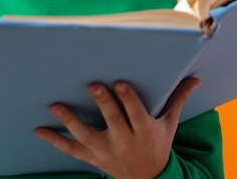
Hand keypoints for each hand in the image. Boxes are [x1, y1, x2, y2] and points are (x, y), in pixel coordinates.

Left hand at [35, 77, 200, 178]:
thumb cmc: (158, 144)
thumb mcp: (169, 124)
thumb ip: (178, 99)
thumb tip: (196, 78)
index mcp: (144, 131)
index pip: (137, 114)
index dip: (129, 100)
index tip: (121, 83)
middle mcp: (125, 142)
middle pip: (114, 122)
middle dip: (104, 105)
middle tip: (93, 87)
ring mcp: (106, 151)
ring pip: (87, 136)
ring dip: (70, 122)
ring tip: (56, 106)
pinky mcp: (92, 158)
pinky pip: (71, 151)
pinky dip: (55, 141)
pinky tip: (40, 130)